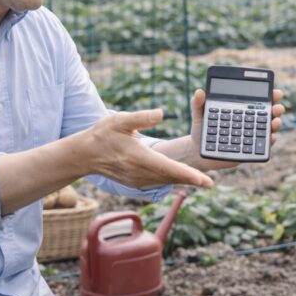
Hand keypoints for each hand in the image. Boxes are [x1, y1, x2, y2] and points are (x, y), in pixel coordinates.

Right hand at [85, 109, 212, 188]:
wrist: (84, 155)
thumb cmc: (103, 134)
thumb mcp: (120, 120)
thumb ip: (141, 117)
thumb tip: (161, 113)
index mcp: (139, 158)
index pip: (170, 168)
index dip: (190, 175)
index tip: (206, 181)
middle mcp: (140, 173)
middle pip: (172, 178)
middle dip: (193, 180)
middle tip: (212, 182)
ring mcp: (137, 180)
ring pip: (166, 182)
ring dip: (184, 181)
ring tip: (202, 180)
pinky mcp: (136, 183)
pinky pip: (158, 182)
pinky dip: (171, 180)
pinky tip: (182, 178)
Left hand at [189, 88, 285, 167]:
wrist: (198, 152)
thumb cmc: (202, 131)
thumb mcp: (200, 115)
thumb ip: (199, 104)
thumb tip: (199, 91)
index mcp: (241, 110)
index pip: (258, 101)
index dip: (270, 96)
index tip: (277, 93)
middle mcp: (249, 122)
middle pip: (268, 114)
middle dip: (276, 110)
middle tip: (278, 108)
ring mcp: (250, 136)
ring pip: (268, 129)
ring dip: (275, 125)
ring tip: (275, 122)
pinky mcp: (248, 150)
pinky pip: (262, 146)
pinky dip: (268, 142)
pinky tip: (271, 138)